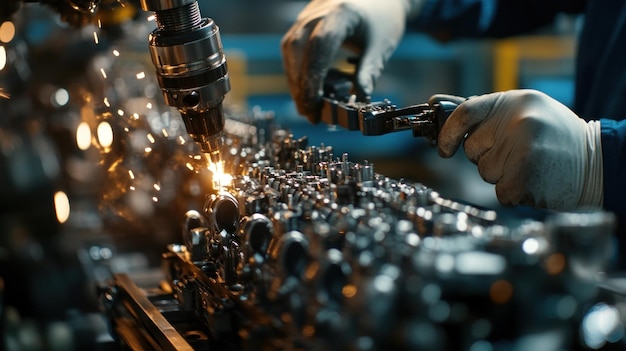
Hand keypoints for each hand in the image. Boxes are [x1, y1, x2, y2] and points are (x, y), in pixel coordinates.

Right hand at [281, 0, 418, 122]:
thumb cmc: (382, 19)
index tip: (315, 104)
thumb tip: (359, 102)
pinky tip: (309, 90)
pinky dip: (298, 72)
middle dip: (301, 85)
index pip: (319, 47)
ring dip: (296, 81)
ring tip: (309, 107)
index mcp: (341, 14)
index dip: (313, 78)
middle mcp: (317, 12)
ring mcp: (307, 16)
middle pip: (297, 50)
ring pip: (290, 51)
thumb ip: (368, 73)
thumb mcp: (380, 47)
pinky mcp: (303, 24)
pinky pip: (292, 49)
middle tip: (310, 113)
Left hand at [437, 89, 602, 209]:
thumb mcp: (525, 111)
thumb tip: (437, 107)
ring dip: (501, 175)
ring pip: (485, 172)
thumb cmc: (554, 136)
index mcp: (513, 101)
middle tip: (516, 153)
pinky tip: (533, 182)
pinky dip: (513, 193)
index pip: (464, 113)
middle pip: (472, 149)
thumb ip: (487, 113)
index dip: (447, 133)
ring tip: (529, 165)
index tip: (444, 148)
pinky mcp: (525, 179)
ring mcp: (521, 151)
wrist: (596, 162)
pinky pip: (499, 192)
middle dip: (486, 156)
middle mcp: (516, 123)